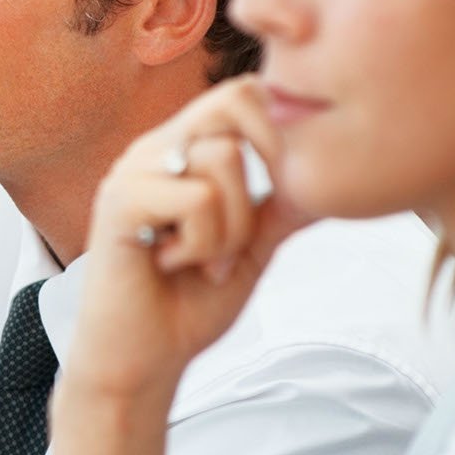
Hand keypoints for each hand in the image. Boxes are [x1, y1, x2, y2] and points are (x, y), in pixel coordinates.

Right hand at [70, 77, 314, 398]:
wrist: (141, 361)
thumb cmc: (185, 305)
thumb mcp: (251, 251)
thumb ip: (281, 210)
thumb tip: (335, 178)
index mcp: (183, 150)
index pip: (240, 94)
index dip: (273, 130)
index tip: (270, 196)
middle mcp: (155, 150)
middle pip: (236, 112)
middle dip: (253, 190)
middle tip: (230, 244)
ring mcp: (133, 172)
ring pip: (223, 158)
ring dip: (227, 228)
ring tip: (198, 261)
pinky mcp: (119, 202)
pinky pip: (197, 197)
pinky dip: (202, 243)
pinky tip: (169, 263)